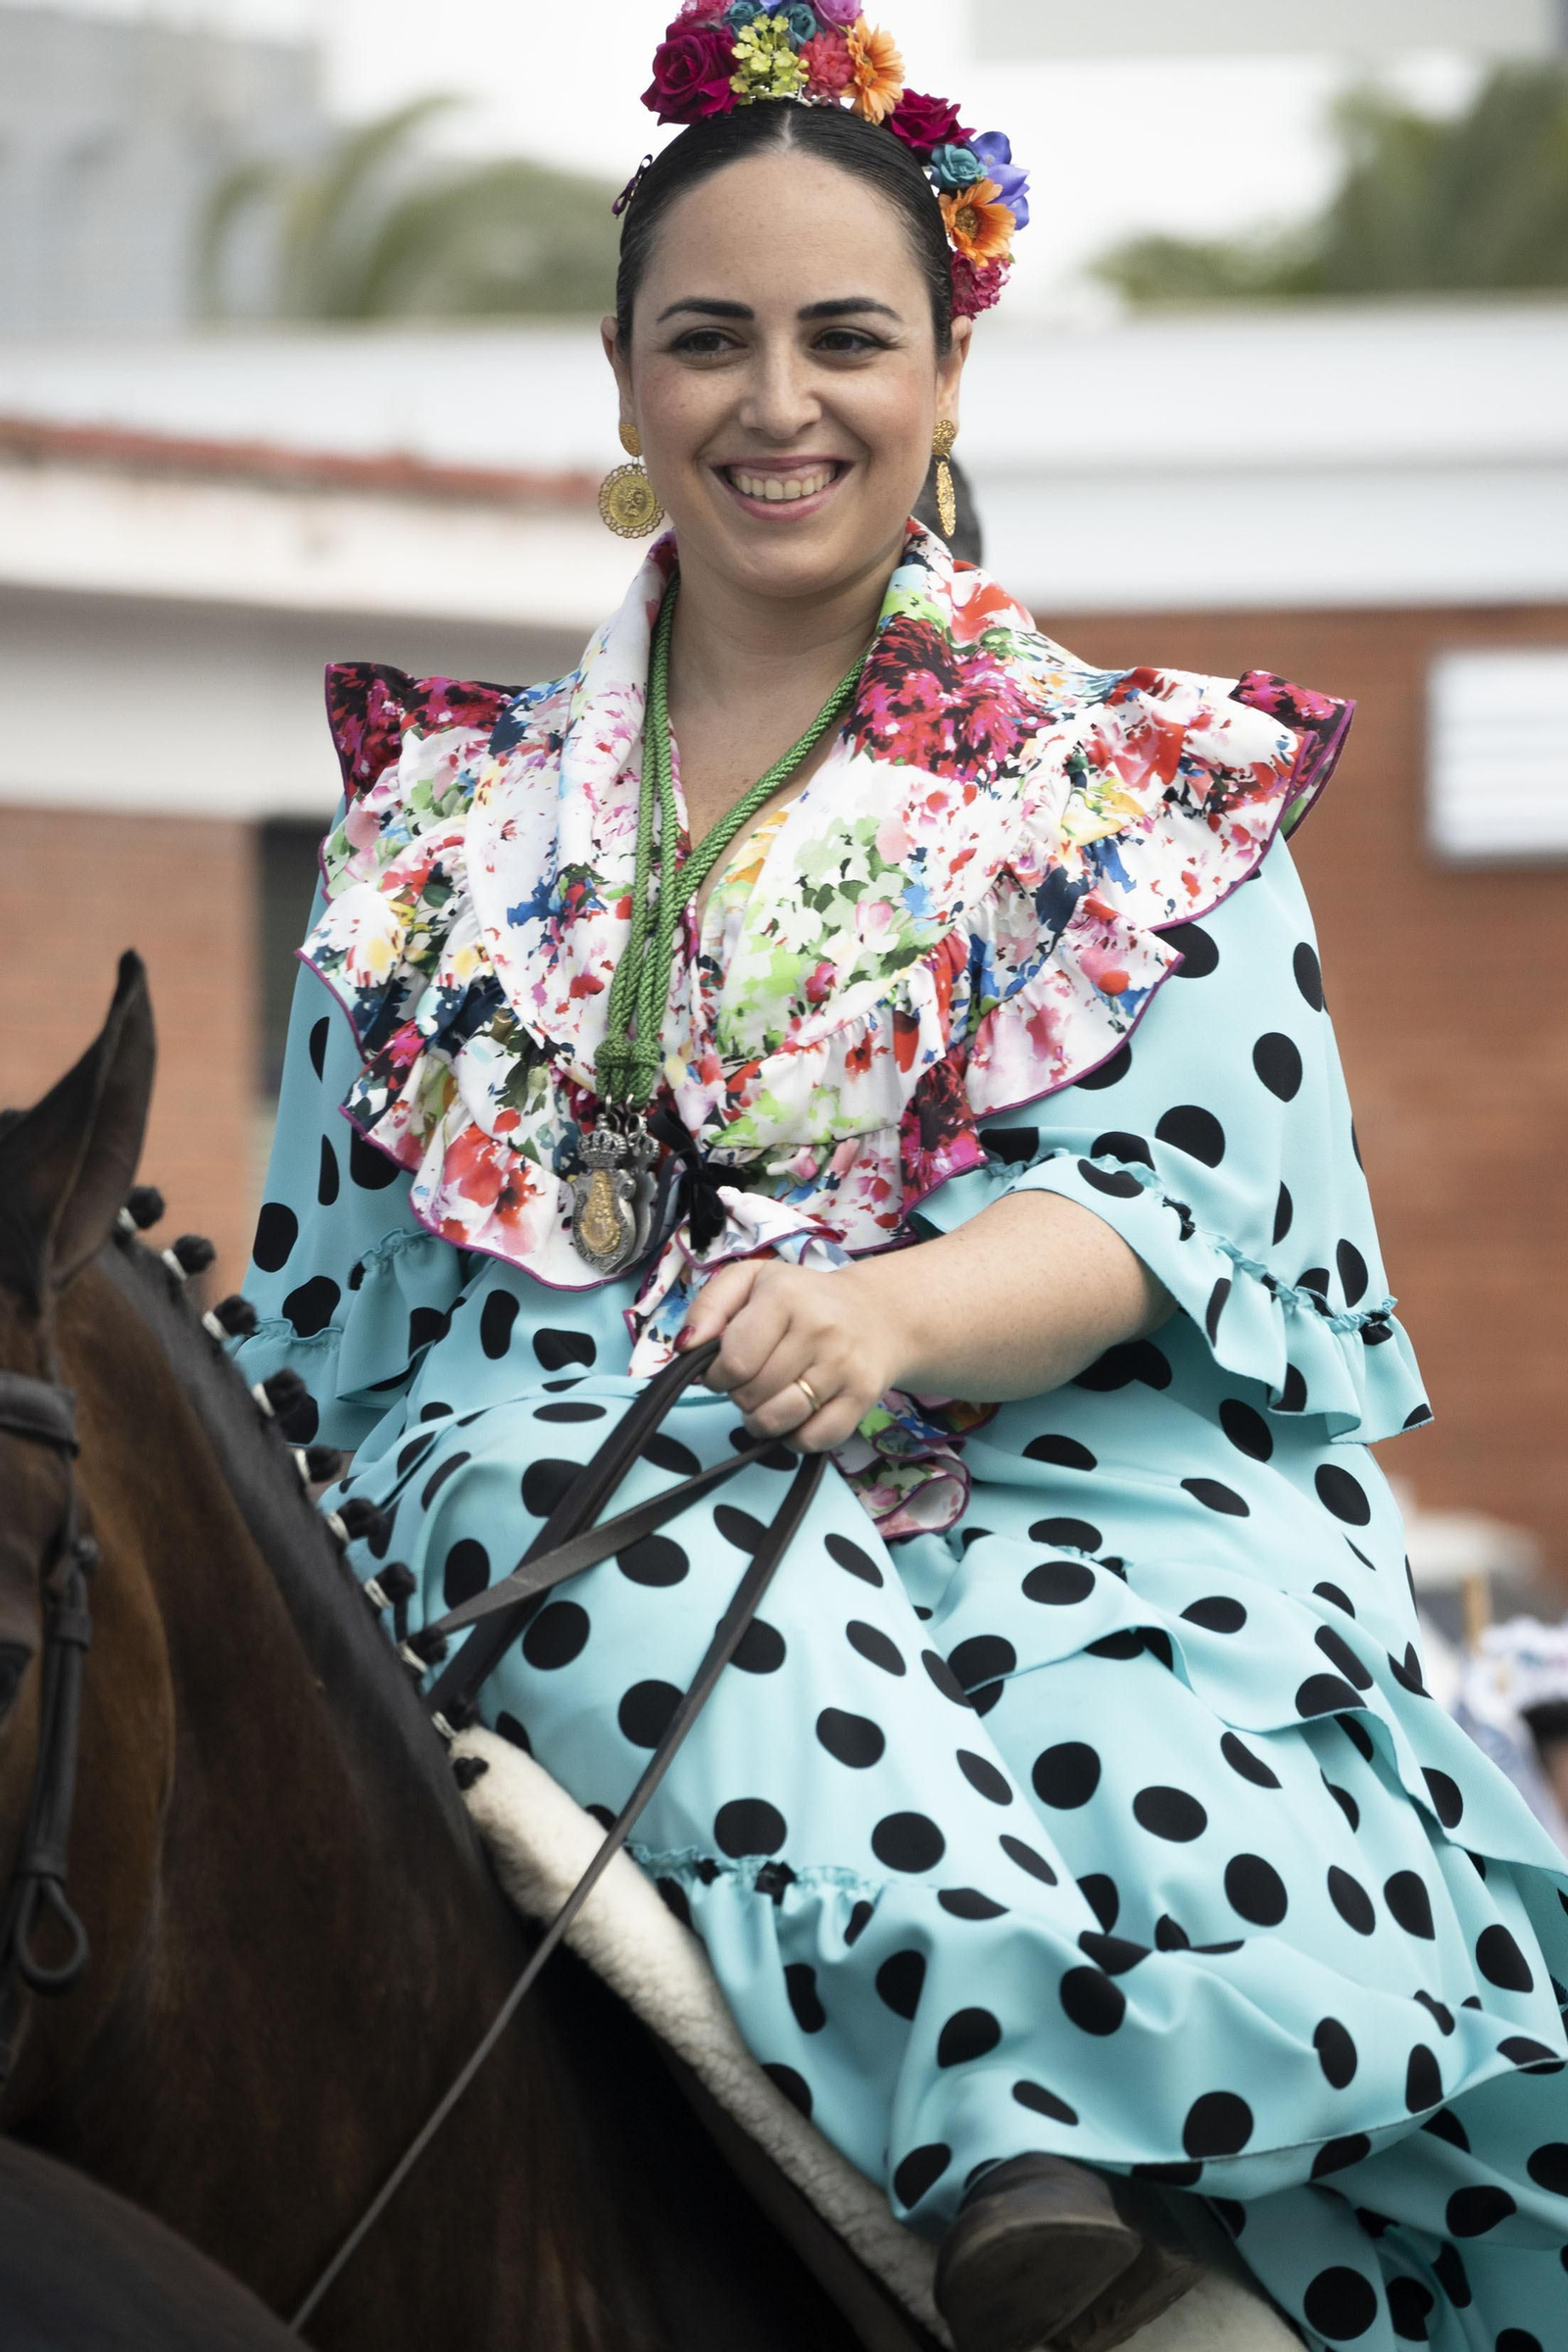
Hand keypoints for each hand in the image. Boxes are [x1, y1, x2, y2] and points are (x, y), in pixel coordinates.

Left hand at [677, 1258, 906, 1452]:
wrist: (878, 1313)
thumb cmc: (803, 1298)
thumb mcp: (751, 1281)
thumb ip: (709, 1305)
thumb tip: (685, 1346)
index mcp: (785, 1296)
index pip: (734, 1361)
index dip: (717, 1376)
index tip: (724, 1370)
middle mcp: (819, 1329)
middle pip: (752, 1394)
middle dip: (740, 1395)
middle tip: (753, 1380)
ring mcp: (844, 1365)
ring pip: (778, 1421)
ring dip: (761, 1421)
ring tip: (767, 1401)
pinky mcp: (863, 1396)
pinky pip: (812, 1440)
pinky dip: (794, 1438)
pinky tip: (795, 1415)